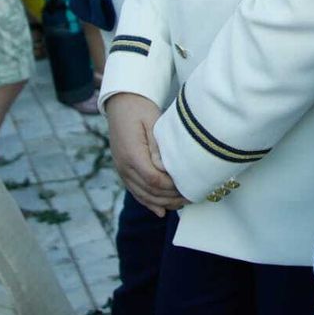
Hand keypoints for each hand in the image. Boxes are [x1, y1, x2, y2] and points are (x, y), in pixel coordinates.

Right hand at [104, 93, 186, 215]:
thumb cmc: (140, 109)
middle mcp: (124, 165)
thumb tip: (165, 170)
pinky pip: (135, 191)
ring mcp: (122, 169)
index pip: (153, 179)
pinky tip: (161, 211)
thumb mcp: (152, 122)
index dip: (171, 187)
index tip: (188, 185)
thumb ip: (158, 147)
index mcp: (131, 153)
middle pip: (148, 191)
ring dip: (162, 202)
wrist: (121, 103)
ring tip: (182, 204)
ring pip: (142, 194)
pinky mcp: (123, 170)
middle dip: (171, 198)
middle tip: (192, 197)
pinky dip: (148, 202)